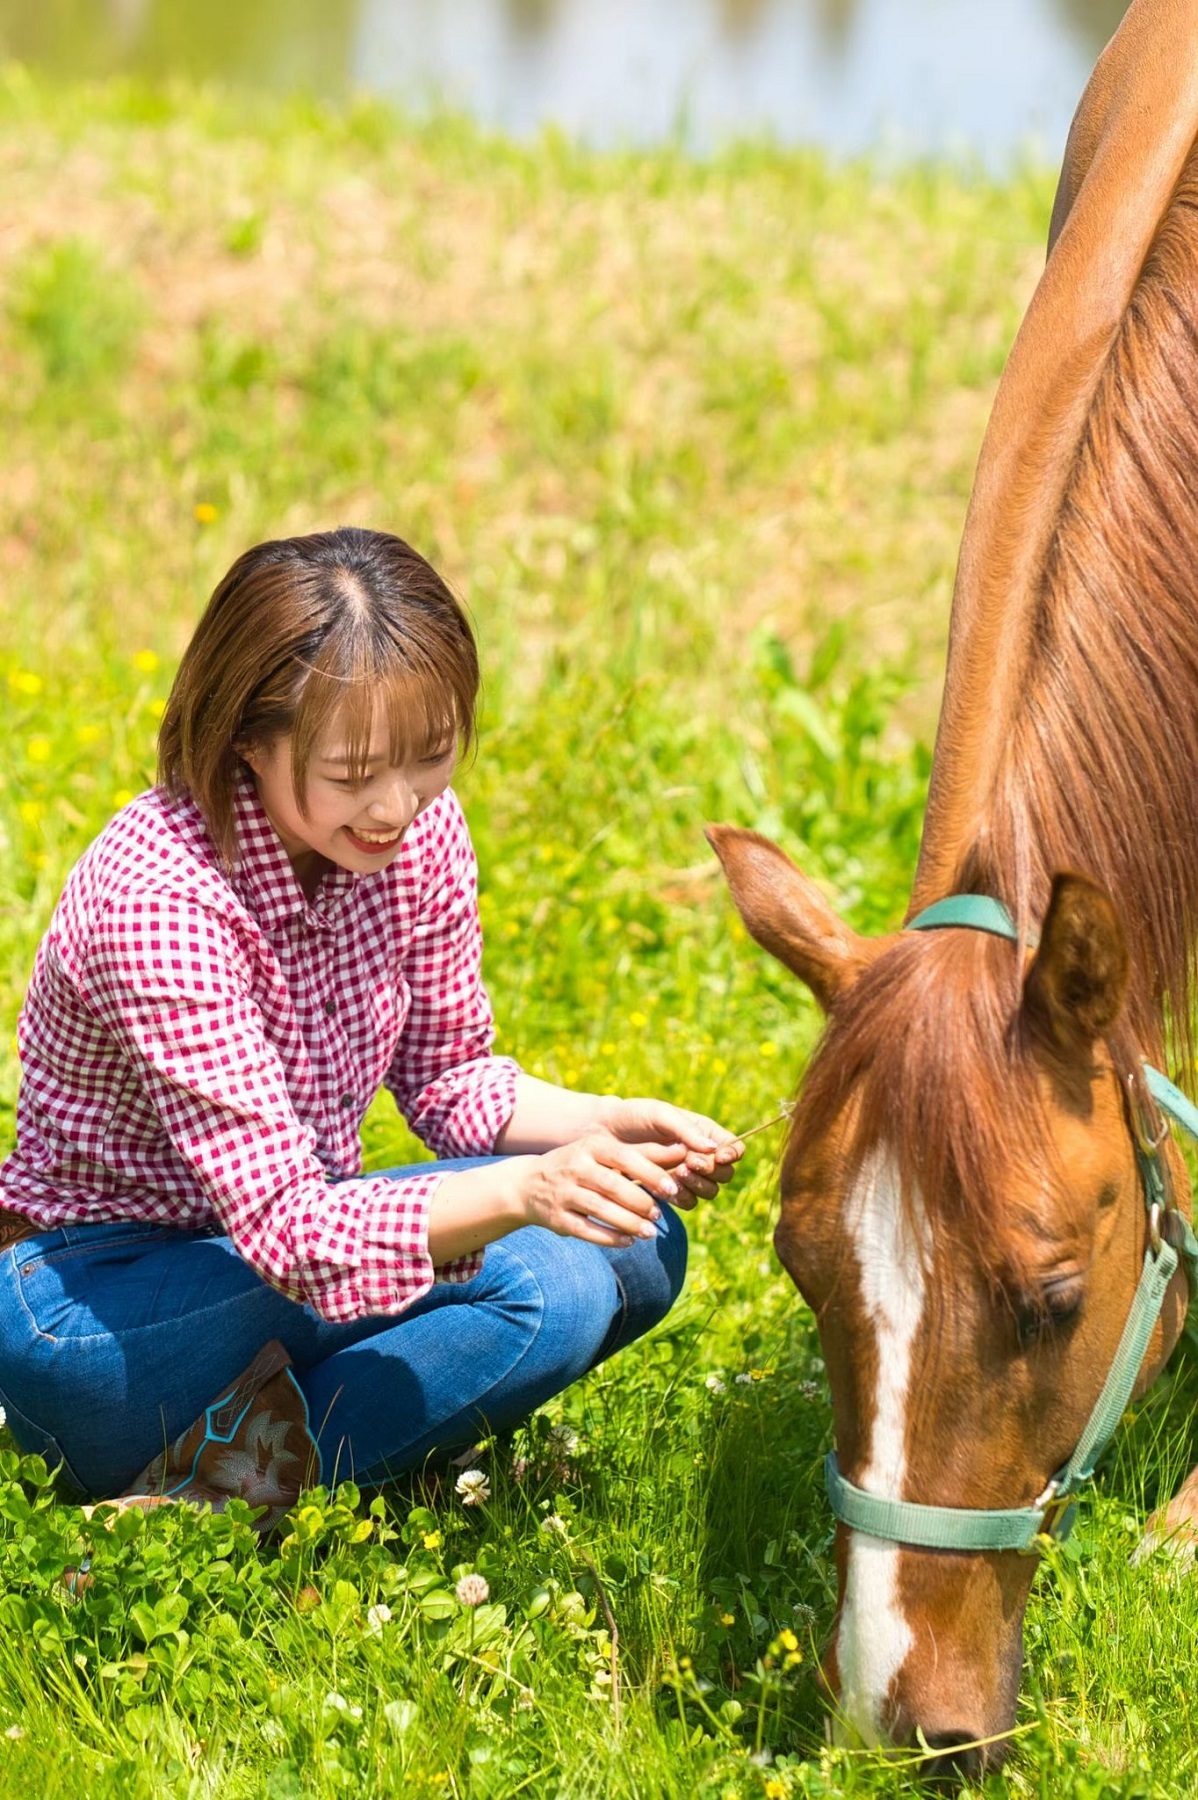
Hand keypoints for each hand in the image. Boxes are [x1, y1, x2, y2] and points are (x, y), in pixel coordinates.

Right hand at [514, 1131, 687, 1247]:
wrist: (529, 1184)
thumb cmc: (581, 1165)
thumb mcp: (605, 1153)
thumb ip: (643, 1153)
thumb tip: (685, 1151)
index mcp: (592, 1147)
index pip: (625, 1157)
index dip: (651, 1174)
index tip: (672, 1189)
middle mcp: (576, 1167)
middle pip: (613, 1186)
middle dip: (640, 1202)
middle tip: (660, 1214)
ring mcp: (564, 1193)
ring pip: (600, 1210)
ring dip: (629, 1223)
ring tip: (649, 1232)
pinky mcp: (556, 1218)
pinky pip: (586, 1230)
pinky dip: (609, 1238)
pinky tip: (628, 1242)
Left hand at [596, 1097, 743, 1207]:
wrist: (603, 1135)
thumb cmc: (633, 1116)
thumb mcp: (660, 1115)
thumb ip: (686, 1130)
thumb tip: (713, 1147)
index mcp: (704, 1132)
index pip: (734, 1148)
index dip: (732, 1154)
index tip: (719, 1155)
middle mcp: (700, 1155)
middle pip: (725, 1174)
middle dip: (711, 1171)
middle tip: (689, 1163)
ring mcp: (686, 1175)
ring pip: (710, 1191)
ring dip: (698, 1185)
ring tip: (678, 1173)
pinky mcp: (670, 1191)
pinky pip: (688, 1202)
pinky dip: (682, 1197)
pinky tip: (667, 1188)